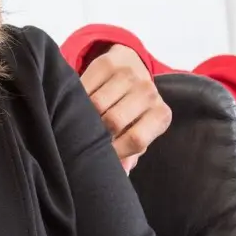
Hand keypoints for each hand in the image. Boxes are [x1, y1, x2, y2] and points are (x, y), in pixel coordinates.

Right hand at [79, 46, 170, 171]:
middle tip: (84, 140)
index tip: (99, 158)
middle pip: (114, 121)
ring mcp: (129, 75)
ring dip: (83, 117)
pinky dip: (76, 100)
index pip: (137, 140)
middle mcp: (149, 92)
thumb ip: (130, 154)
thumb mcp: (136, 131)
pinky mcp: (108, 62)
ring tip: (78, 124)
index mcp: (160, 115)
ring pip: (96, 104)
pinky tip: (75, 106)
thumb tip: (120, 173)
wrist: (130, 68)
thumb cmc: (132, 111)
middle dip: (96, 134)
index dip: (115, 152)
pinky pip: (84, 87)